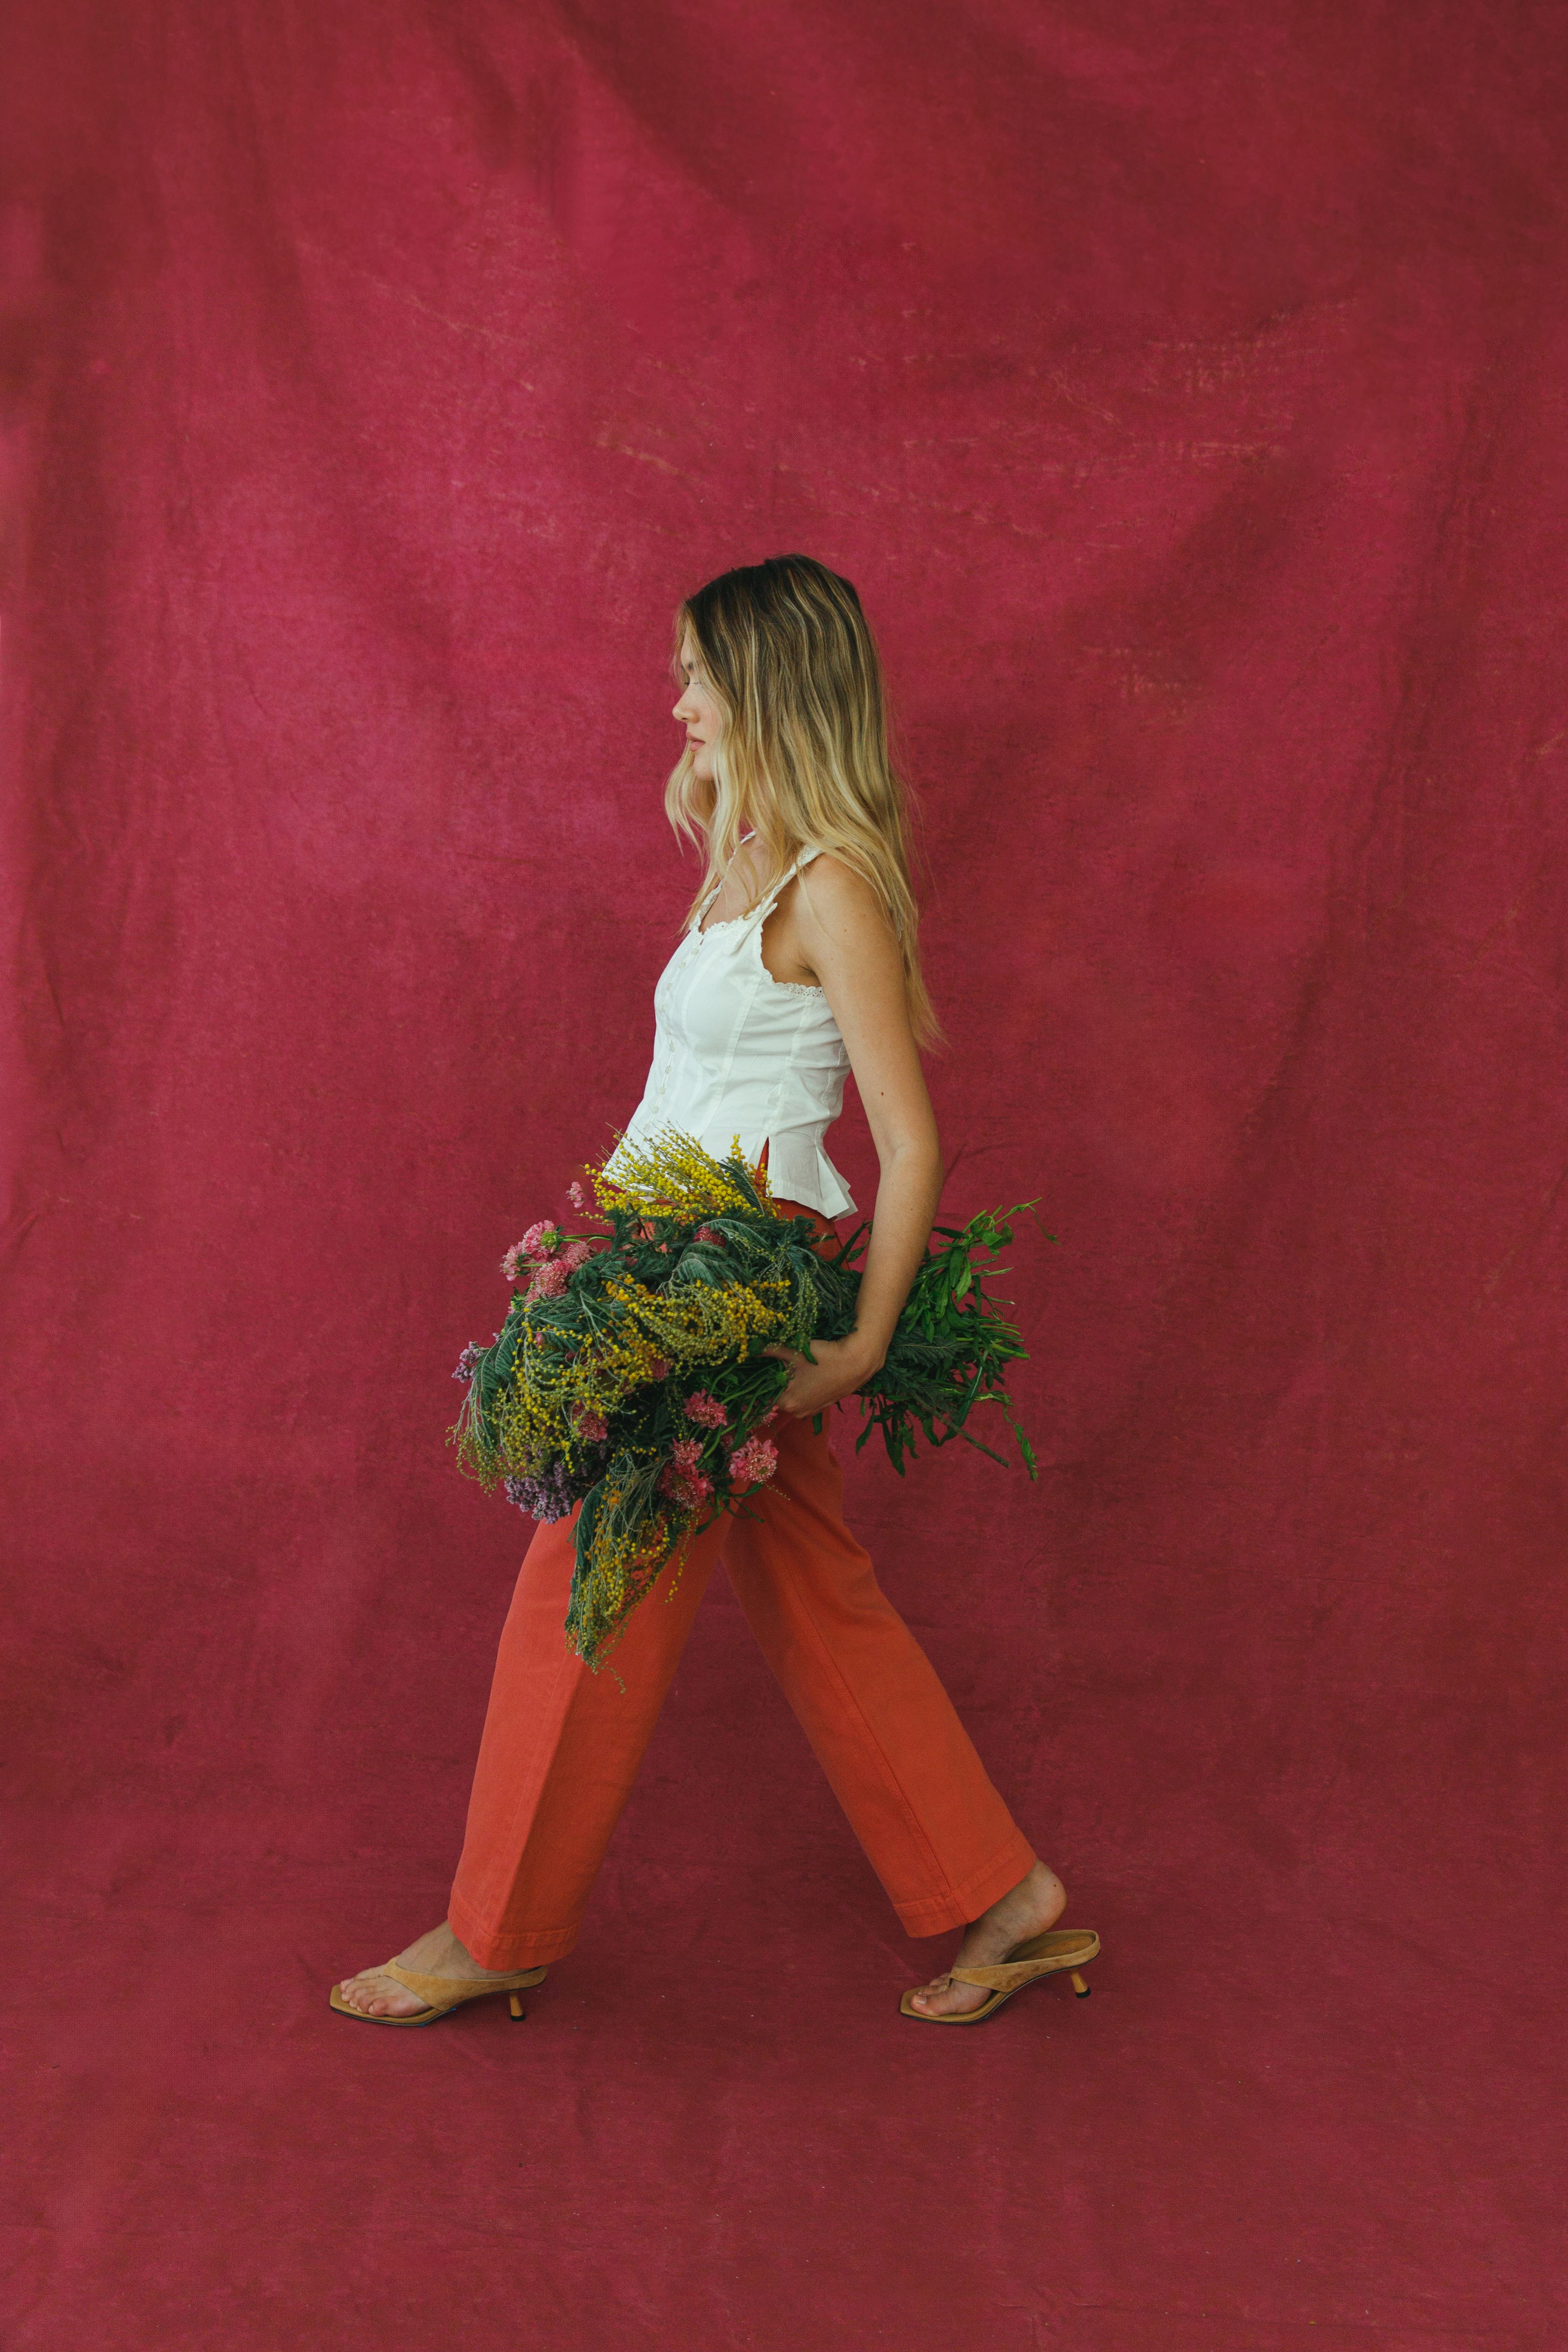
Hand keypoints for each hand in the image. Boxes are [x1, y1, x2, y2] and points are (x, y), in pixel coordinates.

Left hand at [761, 1334, 882, 1419]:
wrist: (858, 1362)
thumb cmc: (824, 1358)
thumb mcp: (795, 1352)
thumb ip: (771, 1351)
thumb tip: (752, 1348)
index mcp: (788, 1404)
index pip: (767, 1391)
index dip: (767, 1375)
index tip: (770, 1361)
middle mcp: (799, 1412)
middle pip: (781, 1393)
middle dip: (780, 1377)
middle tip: (784, 1359)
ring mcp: (813, 1410)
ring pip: (795, 1393)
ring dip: (794, 1381)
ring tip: (798, 1363)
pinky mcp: (825, 1404)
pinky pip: (808, 1395)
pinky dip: (806, 1384)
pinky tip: (811, 1371)